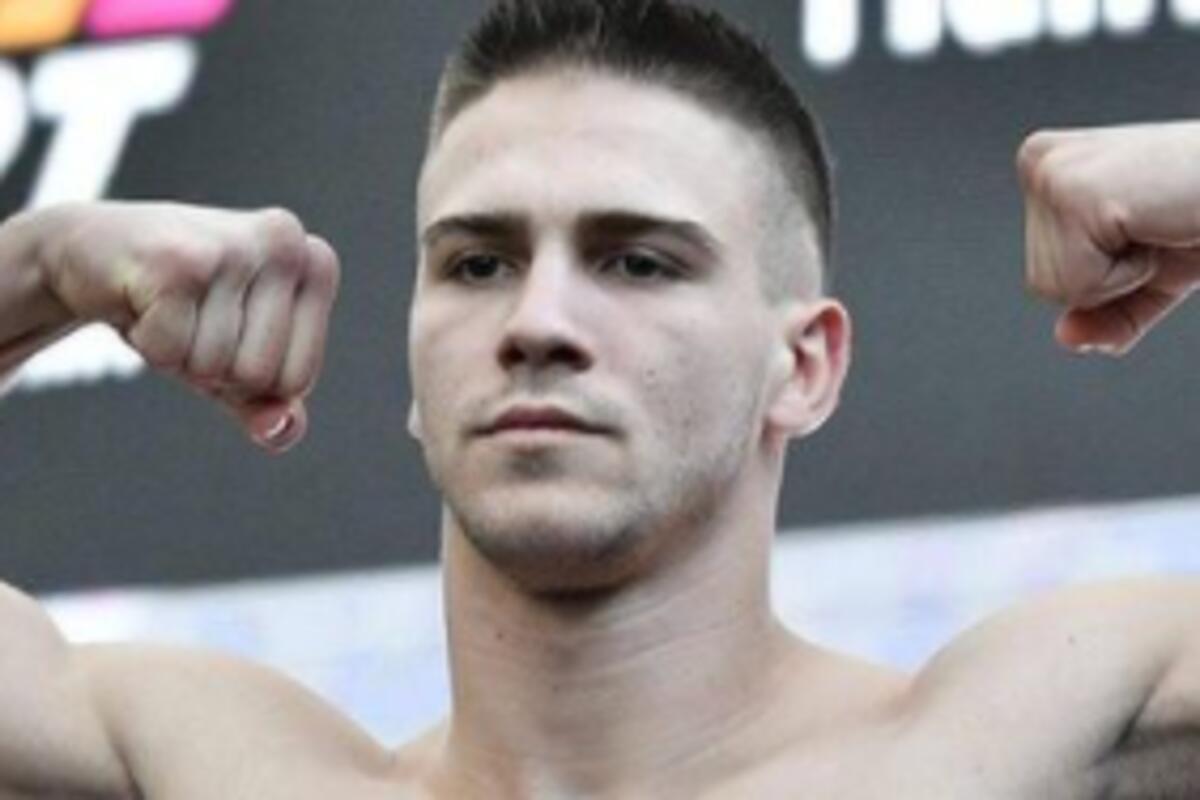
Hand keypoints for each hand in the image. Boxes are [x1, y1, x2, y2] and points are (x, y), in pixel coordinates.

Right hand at [38, 202, 339, 451]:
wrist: (93, 247)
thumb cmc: (182, 304)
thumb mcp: (238, 357)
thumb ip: (272, 403)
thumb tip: (281, 428)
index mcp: (316, 264)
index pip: (298, 379)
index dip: (250, 378)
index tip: (226, 330)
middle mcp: (286, 243)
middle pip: (258, 375)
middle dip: (212, 367)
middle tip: (189, 318)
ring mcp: (234, 247)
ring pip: (214, 365)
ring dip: (177, 353)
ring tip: (166, 305)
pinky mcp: (180, 260)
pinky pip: (171, 351)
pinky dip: (147, 340)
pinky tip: (141, 298)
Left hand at [1018, 121, 1199, 354]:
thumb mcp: (1149, 277)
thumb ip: (1104, 313)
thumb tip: (1067, 338)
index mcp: (1046, 165)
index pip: (1045, 274)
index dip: (1110, 273)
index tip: (1148, 226)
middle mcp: (1038, 162)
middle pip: (1042, 284)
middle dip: (1115, 275)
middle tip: (1159, 224)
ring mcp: (1050, 174)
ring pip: (1055, 287)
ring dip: (1125, 272)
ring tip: (1158, 221)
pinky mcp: (1072, 193)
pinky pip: (1080, 284)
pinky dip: (1132, 272)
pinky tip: (1156, 222)